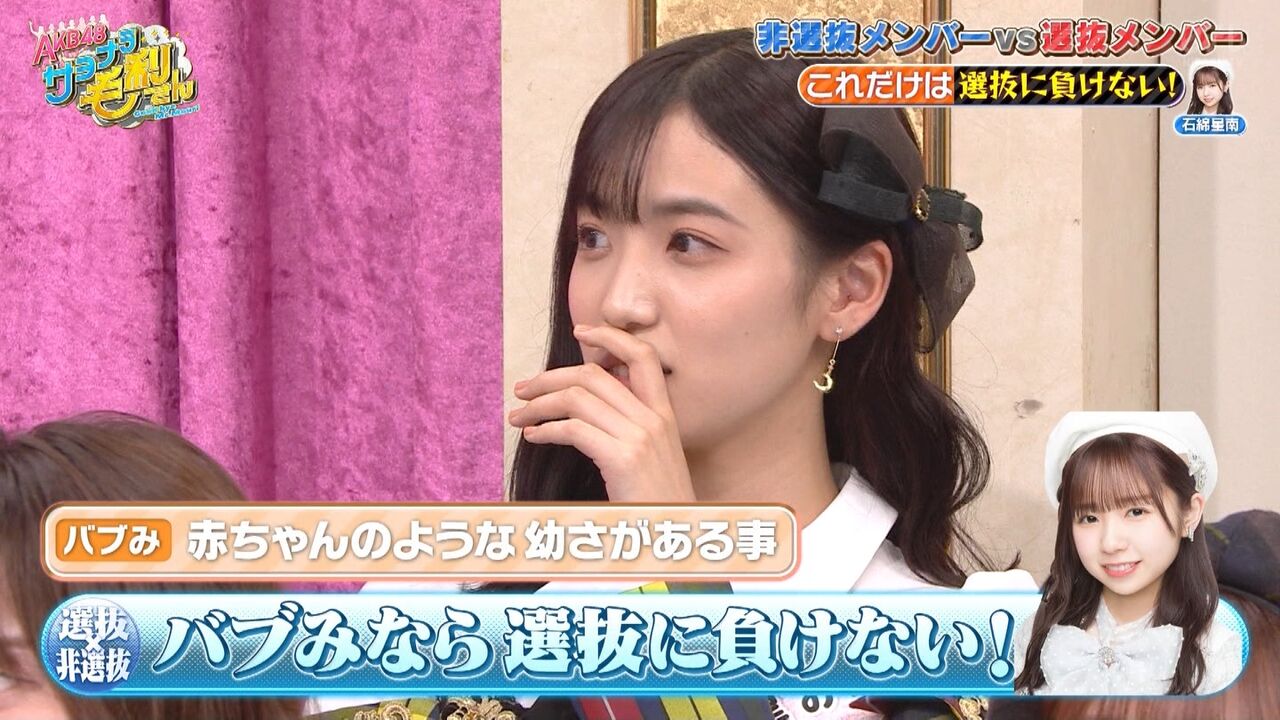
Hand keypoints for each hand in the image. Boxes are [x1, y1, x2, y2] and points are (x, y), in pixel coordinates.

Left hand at [508, 324, 695, 502]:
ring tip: (518, 416)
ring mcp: (640, 438)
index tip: (581, 331)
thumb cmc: (657, 503)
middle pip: (594, 375)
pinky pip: (574, 429)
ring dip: (539, 404)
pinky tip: (533, 438)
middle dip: (550, 377)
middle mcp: (654, 419)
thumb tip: (588, 406)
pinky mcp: (623, 459)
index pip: (643, 357)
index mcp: (665, 415)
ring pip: (578, 398)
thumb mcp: (652, 458)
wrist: (676, 537)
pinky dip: (546, 430)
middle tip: (523, 389)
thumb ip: (629, 428)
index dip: (611, 337)